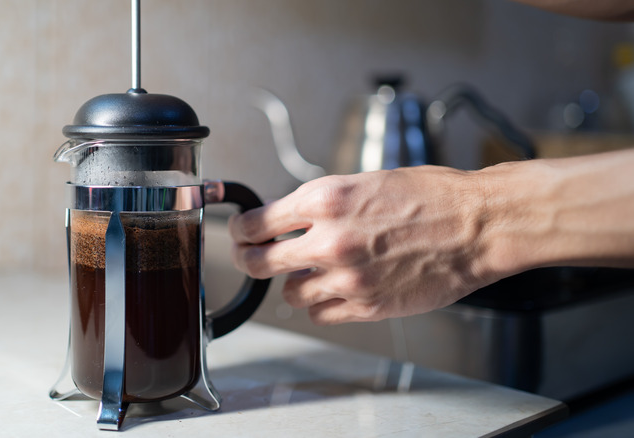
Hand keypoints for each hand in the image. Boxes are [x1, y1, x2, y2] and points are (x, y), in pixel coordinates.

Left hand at [228, 166, 502, 324]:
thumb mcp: (365, 182)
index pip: (255, 223)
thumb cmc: (431, 197)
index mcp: (326, 199)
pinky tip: (337, 288)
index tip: (241, 233)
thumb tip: (287, 219)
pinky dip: (323, 303)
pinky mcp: (366, 306)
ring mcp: (346, 277)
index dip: (241, 230)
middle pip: (257, 263)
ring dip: (296, 282)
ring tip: (316, 270)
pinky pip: (321, 314)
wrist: (476, 225)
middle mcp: (329, 239)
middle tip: (252, 258)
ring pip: (290, 293)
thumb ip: (321, 204)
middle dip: (249, 260)